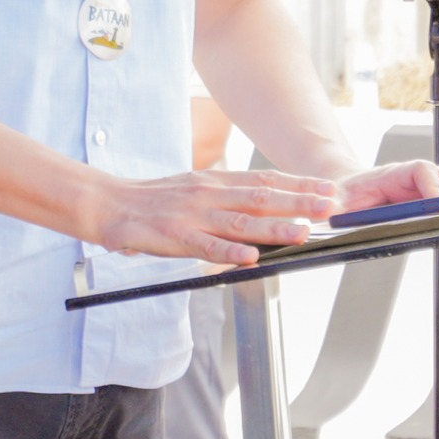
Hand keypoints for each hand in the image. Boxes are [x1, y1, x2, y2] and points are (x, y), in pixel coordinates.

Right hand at [95, 169, 341, 266]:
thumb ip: (228, 196)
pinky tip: (250, 258)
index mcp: (216, 181)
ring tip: (301, 233)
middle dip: (298, 202)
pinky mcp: (174, 237)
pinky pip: (205, 247)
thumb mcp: (196, 188)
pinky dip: (228, 252)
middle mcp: (209, 193)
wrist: (108, 203)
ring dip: (272, 228)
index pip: (265, 180)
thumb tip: (265, 204)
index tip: (328, 189)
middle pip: (261, 197)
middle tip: (330, 206)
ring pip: (239, 222)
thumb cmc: (154, 200)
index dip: (299, 185)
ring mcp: (192, 215)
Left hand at [336, 159, 438, 215]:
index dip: (433, 188)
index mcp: (392, 173)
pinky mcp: (434, 194)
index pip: (420, 172)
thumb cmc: (342, 199)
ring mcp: (427, 183)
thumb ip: (341, 207)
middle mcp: (414, 175)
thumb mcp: (338, 204)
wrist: (342, 192)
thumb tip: (338, 211)